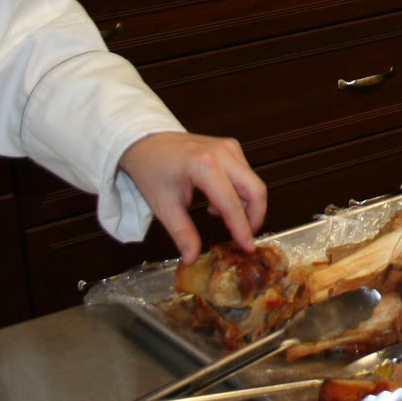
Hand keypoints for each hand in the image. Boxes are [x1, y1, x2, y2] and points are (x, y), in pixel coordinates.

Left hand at [119, 132, 266, 264]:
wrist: (145, 142)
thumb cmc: (152, 171)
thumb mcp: (164, 206)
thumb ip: (182, 233)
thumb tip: (192, 258)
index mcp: (204, 166)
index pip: (231, 203)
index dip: (242, 229)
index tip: (248, 248)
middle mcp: (223, 153)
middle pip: (255, 189)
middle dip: (255, 217)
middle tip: (244, 237)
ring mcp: (229, 147)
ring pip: (253, 182)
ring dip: (245, 205)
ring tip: (217, 215)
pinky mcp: (231, 147)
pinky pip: (246, 174)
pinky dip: (238, 193)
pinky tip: (216, 200)